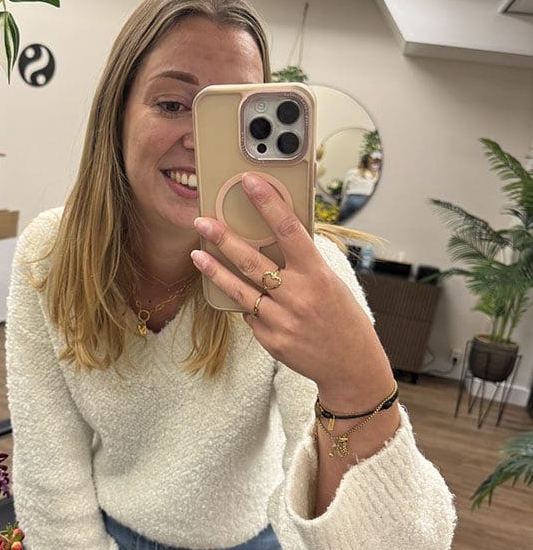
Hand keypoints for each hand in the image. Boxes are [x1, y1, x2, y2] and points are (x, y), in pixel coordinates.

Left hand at [191, 172, 393, 409]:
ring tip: (198, 254)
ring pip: (239, 290)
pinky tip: (242, 297)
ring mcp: (281, 320)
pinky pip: (249, 315)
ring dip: (215, 270)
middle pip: (252, 261)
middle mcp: (298, 295)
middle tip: (202, 221)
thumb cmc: (343, 318)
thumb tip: (272, 239)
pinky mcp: (270, 340)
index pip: (288, 230)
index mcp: (317, 274)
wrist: (351, 366)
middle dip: (223, 238)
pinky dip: (246, 304)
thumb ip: (304, 263)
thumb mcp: (331, 283)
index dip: (267, 203)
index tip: (249, 182)